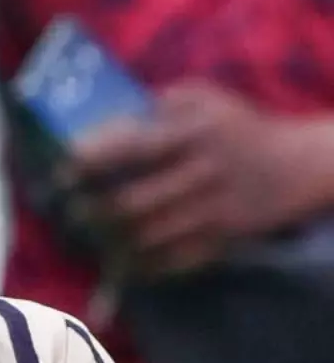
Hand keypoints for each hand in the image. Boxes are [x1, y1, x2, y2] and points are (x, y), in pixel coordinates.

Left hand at [72, 83, 328, 275]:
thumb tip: (103, 118)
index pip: (129, 148)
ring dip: (112, 240)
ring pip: (149, 236)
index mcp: (190, 132)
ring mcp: (212, 211)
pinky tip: (123, 262)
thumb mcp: (201, 96)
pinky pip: (177, 260)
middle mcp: (199, 173)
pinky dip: (146, 265)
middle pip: (132, 201)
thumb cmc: (238, 125)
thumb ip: (155, 102)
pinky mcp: (224, 239)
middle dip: (92, 209)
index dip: (90, 160)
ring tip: (89, 236)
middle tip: (70, 210)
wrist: (299, 165)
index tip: (63, 169)